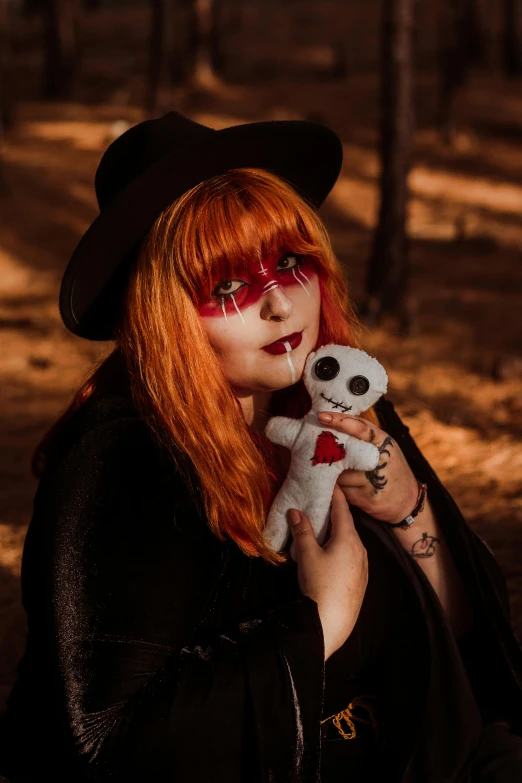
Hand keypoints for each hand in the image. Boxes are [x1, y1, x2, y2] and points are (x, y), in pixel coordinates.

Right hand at [287, 484, 367, 659]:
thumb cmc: (319, 584)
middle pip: (347, 525)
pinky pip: (351, 555)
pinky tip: (329, 553)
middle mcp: (360, 549)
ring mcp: (363, 566)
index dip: (335, 494)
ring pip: (350, 541)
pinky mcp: (361, 580)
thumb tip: (295, 510)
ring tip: (321, 528)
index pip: (342, 509)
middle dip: (334, 514)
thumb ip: (302, 531)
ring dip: (337, 532)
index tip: (329, 482)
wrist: (331, 623)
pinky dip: (340, 547)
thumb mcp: (307, 555)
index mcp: (349, 538)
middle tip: (319, 504)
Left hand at [317, 411, 418, 524]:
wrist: (407, 500)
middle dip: (329, 454)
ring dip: (333, 475)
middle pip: (343, 453)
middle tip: (319, 452)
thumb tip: (331, 424)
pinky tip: (347, 488)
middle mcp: (379, 458)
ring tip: (340, 475)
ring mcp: (373, 479)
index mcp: (383, 441)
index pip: (359, 426)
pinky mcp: (366, 498)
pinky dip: (339, 489)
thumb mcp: (384, 446)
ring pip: (339, 474)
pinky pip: (342, 491)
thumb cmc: (390, 467)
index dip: (339, 420)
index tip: (321, 416)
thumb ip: (363, 437)